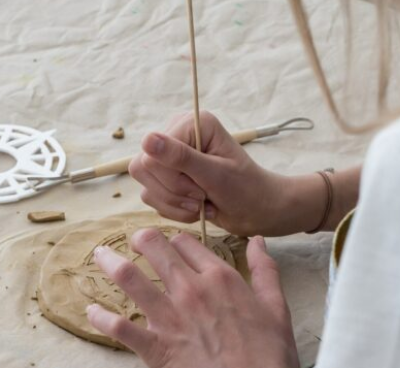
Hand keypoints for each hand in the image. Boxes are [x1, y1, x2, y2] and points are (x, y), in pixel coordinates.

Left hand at [86, 230, 301, 367]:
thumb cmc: (269, 353)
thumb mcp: (276, 304)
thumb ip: (265, 268)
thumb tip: (256, 241)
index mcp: (219, 277)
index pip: (186, 243)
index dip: (175, 241)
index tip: (170, 245)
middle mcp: (191, 290)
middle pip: (155, 249)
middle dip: (140, 240)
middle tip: (133, 241)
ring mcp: (170, 318)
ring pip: (130, 278)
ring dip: (111, 263)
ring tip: (100, 256)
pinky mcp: (156, 347)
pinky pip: (120, 327)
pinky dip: (101, 318)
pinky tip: (91, 311)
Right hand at [129, 111, 292, 235]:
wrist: (257, 211)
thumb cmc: (246, 190)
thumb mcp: (216, 174)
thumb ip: (181, 157)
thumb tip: (148, 140)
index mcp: (190, 123)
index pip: (151, 152)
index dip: (172, 177)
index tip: (201, 188)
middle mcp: (176, 135)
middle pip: (143, 168)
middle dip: (173, 192)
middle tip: (202, 197)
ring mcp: (169, 158)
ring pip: (146, 186)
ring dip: (175, 204)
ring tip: (202, 204)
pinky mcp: (167, 177)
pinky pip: (151, 197)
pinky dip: (174, 210)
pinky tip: (197, 208)